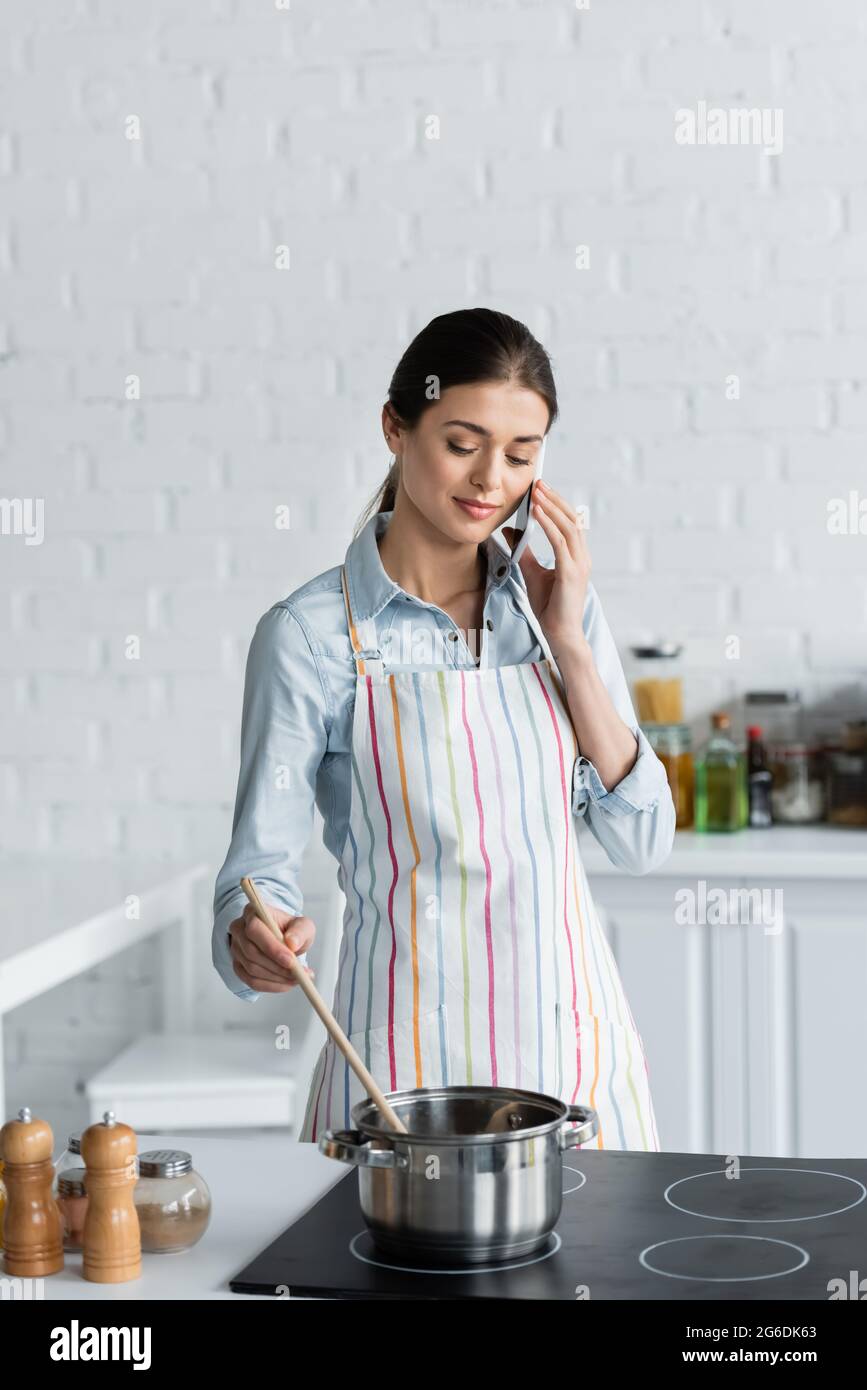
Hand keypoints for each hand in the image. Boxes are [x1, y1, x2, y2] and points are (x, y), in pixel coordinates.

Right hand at [228, 903, 316, 992]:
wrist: (284, 938)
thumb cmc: (291, 930)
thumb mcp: (303, 925)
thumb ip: (300, 931)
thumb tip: (292, 943)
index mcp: (252, 912)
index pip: (255, 930)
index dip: (272, 947)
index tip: (291, 960)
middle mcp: (239, 929)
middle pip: (251, 952)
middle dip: (277, 966)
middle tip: (299, 974)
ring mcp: (236, 949)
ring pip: (252, 969)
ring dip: (277, 977)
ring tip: (297, 978)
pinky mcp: (238, 966)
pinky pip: (251, 981)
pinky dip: (271, 986)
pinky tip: (286, 984)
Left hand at [502, 479, 590, 660]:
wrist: (559, 634)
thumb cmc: (549, 606)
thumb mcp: (531, 572)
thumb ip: (523, 551)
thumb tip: (509, 531)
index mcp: (576, 556)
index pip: (569, 522)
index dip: (556, 503)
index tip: (540, 489)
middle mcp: (582, 557)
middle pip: (571, 519)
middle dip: (554, 499)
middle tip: (538, 483)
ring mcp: (579, 565)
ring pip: (568, 527)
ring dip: (551, 507)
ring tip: (537, 493)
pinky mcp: (571, 573)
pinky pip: (560, 543)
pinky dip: (549, 525)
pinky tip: (537, 513)